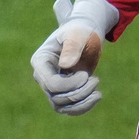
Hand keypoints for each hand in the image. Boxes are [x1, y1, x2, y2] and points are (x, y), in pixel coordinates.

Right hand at [30, 0, 118, 115]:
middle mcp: (43, 76)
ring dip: (82, 102)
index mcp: (41, 61)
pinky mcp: (63, 91)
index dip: (69, 85)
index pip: (50, 84)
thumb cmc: (80, 30)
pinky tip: (96, 97)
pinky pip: (68, 108)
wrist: (86, 34)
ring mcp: (52, 85)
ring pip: (61, 106)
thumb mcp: (77, 34)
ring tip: (98, 92)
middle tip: (96, 80)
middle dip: (79, 93)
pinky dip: (83, 107)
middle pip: (56, 97)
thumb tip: (65, 65)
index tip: (86, 75)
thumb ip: (72, 46)